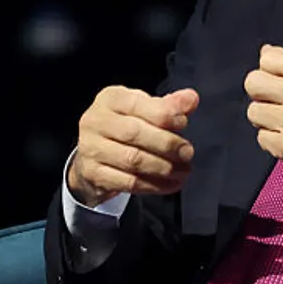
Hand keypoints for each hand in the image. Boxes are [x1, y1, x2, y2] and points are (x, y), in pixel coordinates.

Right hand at [67, 86, 198, 207]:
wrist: (94, 154)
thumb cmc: (126, 126)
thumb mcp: (145, 109)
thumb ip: (169, 105)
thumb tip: (191, 99)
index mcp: (110, 98)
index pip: (138, 104)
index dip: (164, 114)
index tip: (184, 123)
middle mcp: (95, 121)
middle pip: (134, 133)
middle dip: (167, 144)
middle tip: (187, 152)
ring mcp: (90, 149)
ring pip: (133, 160)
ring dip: (164, 167)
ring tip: (183, 170)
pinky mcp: (93, 174)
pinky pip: (129, 182)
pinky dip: (154, 185)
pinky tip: (170, 184)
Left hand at [244, 45, 282, 206]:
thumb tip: (265, 52)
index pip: (268, 58)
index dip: (270, 70)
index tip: (277, 79)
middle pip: (253, 82)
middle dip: (260, 91)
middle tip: (274, 100)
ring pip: (253, 111)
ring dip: (266, 117)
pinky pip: (261, 137)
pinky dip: (274, 140)